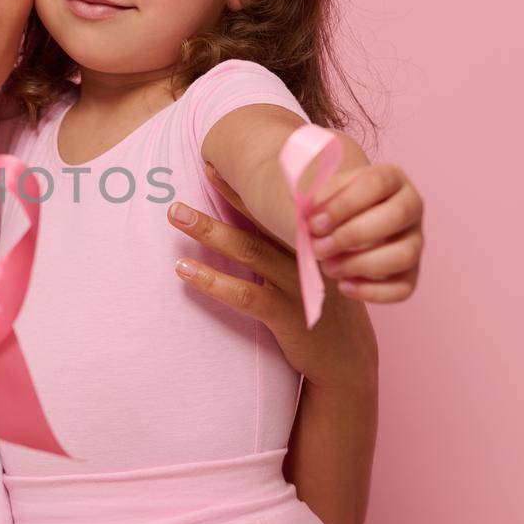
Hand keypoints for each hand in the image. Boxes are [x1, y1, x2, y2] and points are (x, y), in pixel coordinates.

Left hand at [168, 174, 377, 389]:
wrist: (348, 359)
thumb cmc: (323, 308)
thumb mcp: (316, 269)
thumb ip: (293, 244)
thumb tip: (257, 220)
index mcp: (310, 241)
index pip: (272, 204)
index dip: (240, 185)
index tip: (213, 163)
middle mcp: (306, 254)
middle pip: (258, 219)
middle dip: (221, 196)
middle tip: (192, 173)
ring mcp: (297, 283)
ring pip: (248, 250)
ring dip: (209, 230)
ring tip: (176, 214)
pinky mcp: (287, 314)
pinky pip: (244, 294)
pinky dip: (212, 280)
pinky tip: (185, 269)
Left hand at [306, 161, 423, 302]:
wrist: (338, 225)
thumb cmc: (331, 207)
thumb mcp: (322, 194)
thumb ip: (316, 202)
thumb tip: (315, 219)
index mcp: (391, 178)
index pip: (375, 183)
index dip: (343, 204)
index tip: (314, 223)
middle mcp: (411, 207)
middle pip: (396, 216)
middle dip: (351, 235)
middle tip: (319, 248)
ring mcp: (415, 241)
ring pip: (404, 255)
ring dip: (361, 264)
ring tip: (329, 266)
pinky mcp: (411, 273)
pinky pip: (403, 288)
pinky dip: (372, 292)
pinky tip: (344, 285)